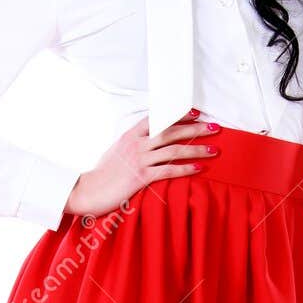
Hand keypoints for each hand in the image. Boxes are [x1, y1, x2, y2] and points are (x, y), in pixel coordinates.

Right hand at [64, 111, 220, 216]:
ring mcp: (139, 159)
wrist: (88, 190)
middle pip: (171, 131)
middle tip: (215, 127)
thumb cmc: (102, 174)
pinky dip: (185, 168)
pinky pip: (168, 170)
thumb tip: (147, 141)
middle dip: (196, 128)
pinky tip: (199, 168)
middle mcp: (137, 144)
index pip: (158, 119)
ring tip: (214, 149)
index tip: (196, 112)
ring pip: (173, 149)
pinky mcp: (141, 177)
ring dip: (196, 149)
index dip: (178, 115)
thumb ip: (132, 144)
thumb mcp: (116, 151)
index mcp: (131, 135)